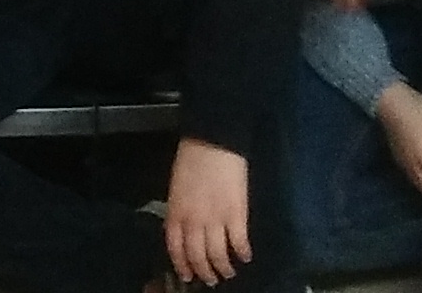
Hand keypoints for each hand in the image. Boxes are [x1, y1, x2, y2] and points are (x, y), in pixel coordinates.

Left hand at [164, 138, 251, 285]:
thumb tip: (185, 229)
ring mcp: (215, 220)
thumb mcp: (176, 188)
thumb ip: (180, 211)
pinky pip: (239, 242)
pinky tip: (245, 257)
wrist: (212, 143)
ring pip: (217, 255)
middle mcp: (192, 221)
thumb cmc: (191, 160)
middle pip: (197, 256)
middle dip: (204, 272)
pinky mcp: (236, 215)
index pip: (175, 248)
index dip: (181, 265)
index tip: (187, 276)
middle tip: (211, 280)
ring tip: (228, 272)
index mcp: (175, 212)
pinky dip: (242, 253)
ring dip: (223, 268)